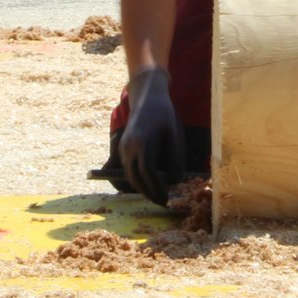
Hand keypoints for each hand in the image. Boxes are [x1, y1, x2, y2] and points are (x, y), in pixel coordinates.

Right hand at [119, 67, 184, 205]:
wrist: (147, 96)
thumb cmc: (164, 114)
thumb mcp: (174, 134)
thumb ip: (175, 158)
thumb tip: (175, 181)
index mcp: (142, 142)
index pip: (148, 173)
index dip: (157, 188)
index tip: (167, 197)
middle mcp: (129, 147)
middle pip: (135, 178)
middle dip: (148, 193)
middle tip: (162, 201)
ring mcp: (123, 147)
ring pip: (129, 175)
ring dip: (141, 187)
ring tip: (157, 195)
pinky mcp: (122, 147)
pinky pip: (128, 168)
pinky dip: (137, 179)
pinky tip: (149, 183)